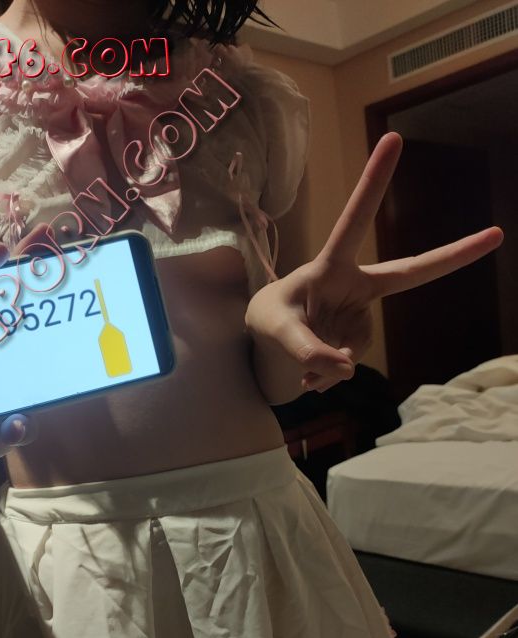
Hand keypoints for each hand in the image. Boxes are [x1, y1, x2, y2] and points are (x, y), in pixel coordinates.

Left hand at [245, 133, 503, 393]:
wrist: (265, 339)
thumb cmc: (268, 317)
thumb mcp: (274, 330)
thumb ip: (307, 349)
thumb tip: (347, 369)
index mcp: (331, 266)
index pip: (354, 222)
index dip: (373, 184)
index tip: (394, 138)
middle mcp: (354, 285)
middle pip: (409, 272)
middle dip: (452, 255)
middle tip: (497, 234)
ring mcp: (360, 314)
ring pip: (355, 349)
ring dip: (325, 365)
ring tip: (300, 368)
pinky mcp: (358, 339)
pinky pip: (348, 366)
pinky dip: (326, 376)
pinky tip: (310, 377)